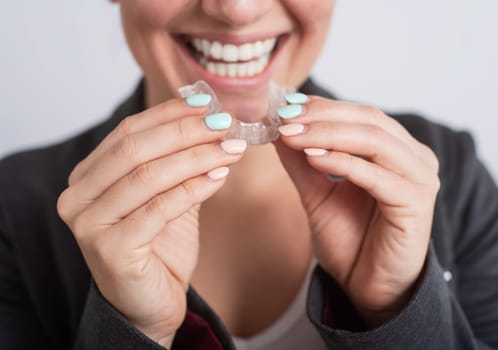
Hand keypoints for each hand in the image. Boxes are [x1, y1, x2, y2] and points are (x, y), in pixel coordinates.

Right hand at [57, 99, 244, 345]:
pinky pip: (160, 208)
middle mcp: (78, 197)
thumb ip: (179, 163)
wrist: (151, 303)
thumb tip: (211, 121)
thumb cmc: (159, 247)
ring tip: (231, 148)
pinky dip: (194, 188)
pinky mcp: (110, 249)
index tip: (208, 103)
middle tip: (225, 124)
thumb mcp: (167, 196)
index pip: (128, 132)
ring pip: (149, 176)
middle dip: (186, 132)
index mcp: (87, 177)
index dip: (169, 114)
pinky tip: (220, 177)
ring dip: (197, 157)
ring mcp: (89, 224)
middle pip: (135, 149)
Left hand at [275, 96, 439, 325]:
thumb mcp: (318, 193)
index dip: (323, 106)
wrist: (368, 288)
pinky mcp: (417, 204)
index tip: (285, 106)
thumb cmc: (350, 240)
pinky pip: (377, 175)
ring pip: (374, 141)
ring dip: (328, 135)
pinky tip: (313, 159)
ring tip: (292, 135)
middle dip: (322, 116)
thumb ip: (302, 161)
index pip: (361, 114)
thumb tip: (279, 128)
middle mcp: (414, 158)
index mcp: (396, 150)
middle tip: (285, 117)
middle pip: (369, 120)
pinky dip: (343, 163)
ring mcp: (420, 180)